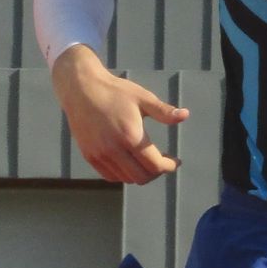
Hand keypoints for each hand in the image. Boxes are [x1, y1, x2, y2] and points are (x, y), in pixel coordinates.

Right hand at [55, 51, 187, 183]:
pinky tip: (129, 162)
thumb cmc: (115, 91)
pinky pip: (110, 176)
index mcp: (130, 136)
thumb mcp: (142, 98)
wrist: (81, 88)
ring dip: (140, 174)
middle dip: (156, 172)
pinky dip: (123, 174)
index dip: (168, 166)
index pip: (154, 165)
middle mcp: (114, 150)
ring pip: (126, 179)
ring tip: (147, 161)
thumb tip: (185, 115)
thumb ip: (164, 111)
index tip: (175, 161)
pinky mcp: (89, 156)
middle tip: (162, 161)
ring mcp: (99, 155)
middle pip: (141, 177)